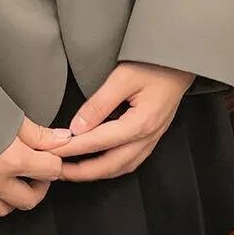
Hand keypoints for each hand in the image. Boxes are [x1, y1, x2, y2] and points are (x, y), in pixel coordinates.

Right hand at [0, 117, 70, 217]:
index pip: (50, 170)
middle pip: (31, 198)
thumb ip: (37, 133)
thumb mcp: (8, 114)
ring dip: (15, 197)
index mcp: (11, 159)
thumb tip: (61, 139)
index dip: (53, 161)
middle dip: (40, 185)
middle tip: (37, 171)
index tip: (50, 156)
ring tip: (15, 179)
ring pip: (6, 209)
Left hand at [54, 62, 194, 181]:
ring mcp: (152, 139)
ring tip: (73, 171)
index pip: (99, 142)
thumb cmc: (153, 65)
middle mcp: (147, 137)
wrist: (179, 62)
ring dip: (96, 172)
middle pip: (111, 164)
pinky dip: (111, 167)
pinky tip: (99, 164)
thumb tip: (76, 127)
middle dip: (82, 171)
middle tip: (58, 171)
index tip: (54, 151)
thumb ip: (99, 104)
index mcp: (140, 124)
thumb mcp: (122, 78)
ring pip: (121, 167)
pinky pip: (130, 161)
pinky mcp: (152, 136)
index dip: (74, 148)